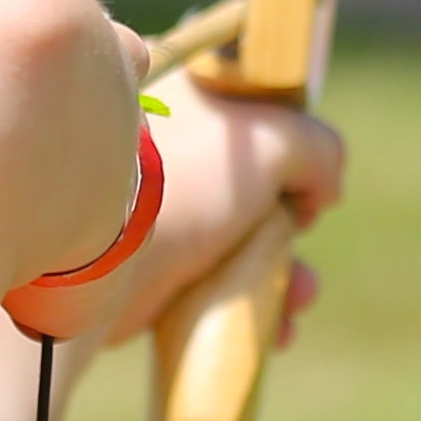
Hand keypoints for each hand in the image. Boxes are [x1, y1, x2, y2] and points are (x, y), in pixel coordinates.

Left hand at [5, 74, 348, 352]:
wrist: (98, 269)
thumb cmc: (183, 185)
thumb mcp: (271, 140)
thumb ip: (317, 148)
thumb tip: (322, 188)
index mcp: (175, 92)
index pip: (245, 105)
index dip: (288, 140)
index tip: (304, 177)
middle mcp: (159, 146)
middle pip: (246, 180)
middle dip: (289, 224)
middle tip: (302, 240)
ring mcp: (147, 209)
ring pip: (230, 238)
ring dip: (280, 274)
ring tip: (298, 302)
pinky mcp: (138, 269)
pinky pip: (203, 283)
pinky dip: (243, 305)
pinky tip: (276, 328)